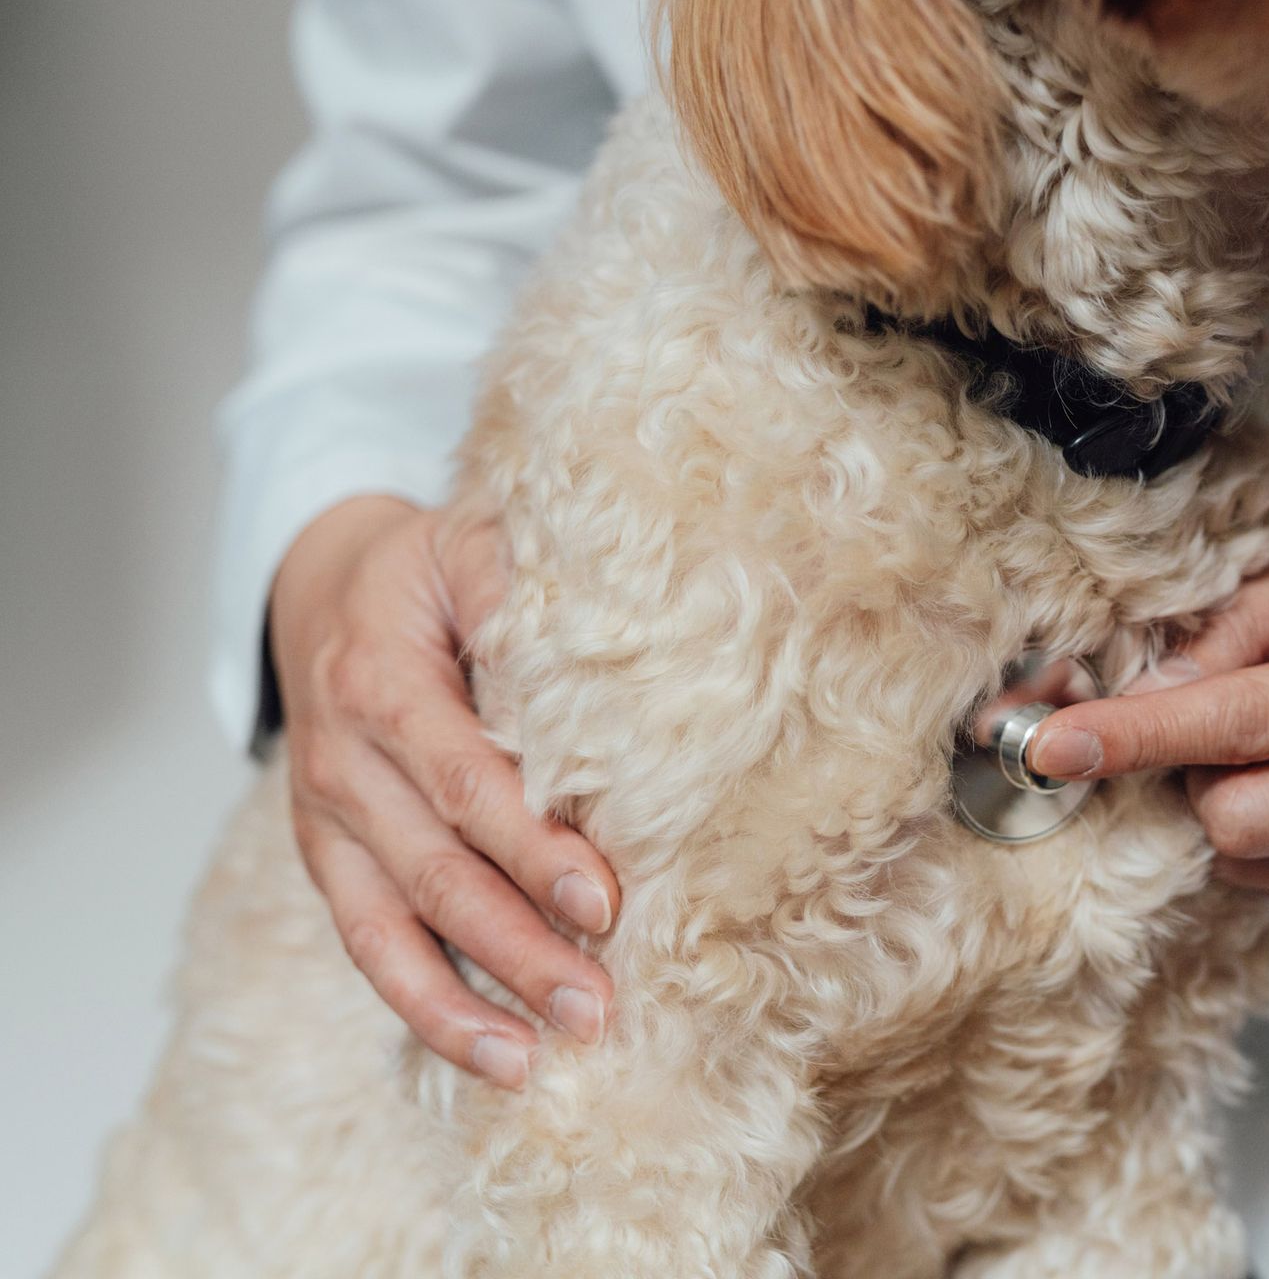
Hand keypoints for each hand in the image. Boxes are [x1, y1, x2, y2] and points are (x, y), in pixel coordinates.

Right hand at [270, 496, 619, 1086]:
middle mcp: (344, 764)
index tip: (603, 900)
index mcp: (381, 684)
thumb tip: (608, 644)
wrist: (321, 590)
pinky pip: (373, 950)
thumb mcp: (466, 550)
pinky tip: (499, 1057)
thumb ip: (519, 592)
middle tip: (597, 1005)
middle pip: (435, 871)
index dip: (531, 845)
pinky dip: (431, 1009)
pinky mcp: (334, 864)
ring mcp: (331, 824)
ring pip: (398, 928)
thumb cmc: (420, 576)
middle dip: (519, 946)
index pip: (463, 780)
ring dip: (475, 1000)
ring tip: (550, 1054)